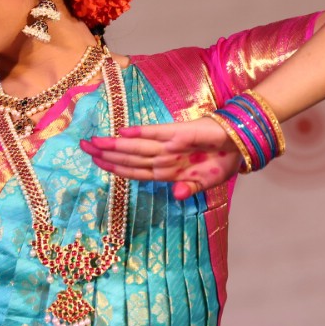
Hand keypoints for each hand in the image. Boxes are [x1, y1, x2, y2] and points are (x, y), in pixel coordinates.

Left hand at [80, 117, 241, 200]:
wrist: (242, 144)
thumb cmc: (223, 162)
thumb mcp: (208, 181)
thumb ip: (191, 187)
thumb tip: (177, 195)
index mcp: (168, 171)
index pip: (134, 170)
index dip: (114, 167)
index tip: (94, 162)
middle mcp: (165, 157)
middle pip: (129, 157)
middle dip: (105, 153)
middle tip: (82, 146)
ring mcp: (171, 145)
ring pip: (137, 147)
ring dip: (114, 144)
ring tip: (92, 141)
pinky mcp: (180, 132)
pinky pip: (157, 133)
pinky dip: (141, 131)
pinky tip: (123, 130)